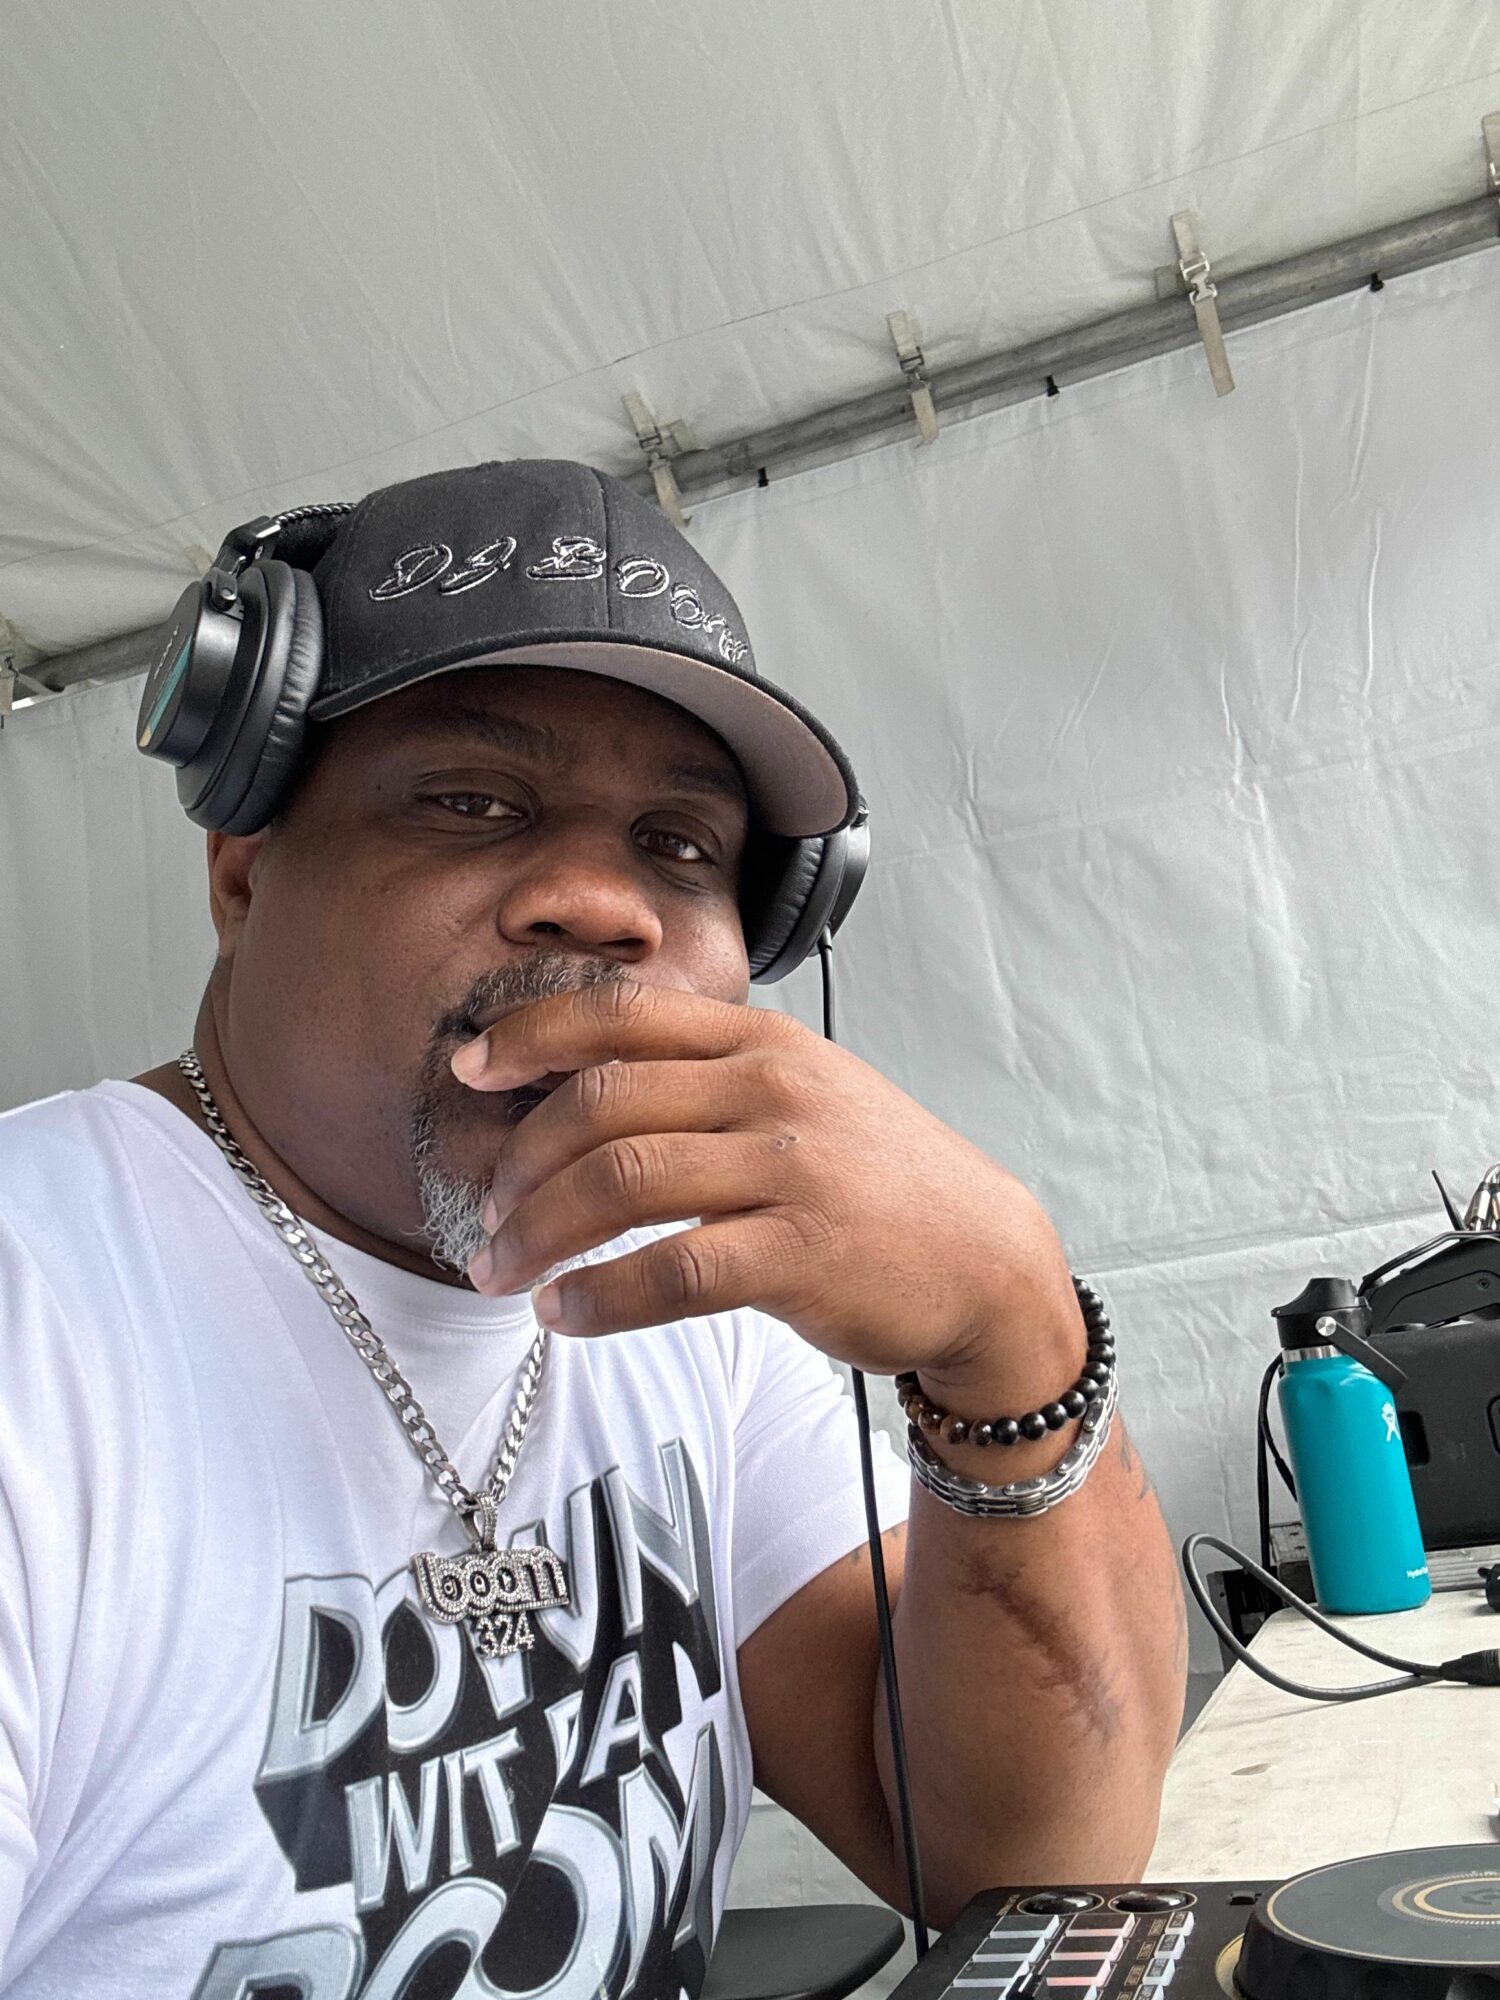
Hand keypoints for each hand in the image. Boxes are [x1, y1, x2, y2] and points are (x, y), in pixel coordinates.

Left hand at [453, 981, 1082, 1390]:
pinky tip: (566, 1313)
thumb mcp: (805, 1093)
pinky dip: (600, 1295)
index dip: (529, 1036)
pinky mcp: (801, 1253)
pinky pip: (671, 1270)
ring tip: (503, 1271)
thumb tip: (584, 1089)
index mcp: (761, 1041)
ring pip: (620, 1181)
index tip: (469, 1069)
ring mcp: (789, 1168)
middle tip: (486, 1213)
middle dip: (518, 1161)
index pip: (620, 1015)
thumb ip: (710, 1079)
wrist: (986, 1260)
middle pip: (600, 1103)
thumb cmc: (879, 1182)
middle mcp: (771, 1089)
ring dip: (538, 1231)